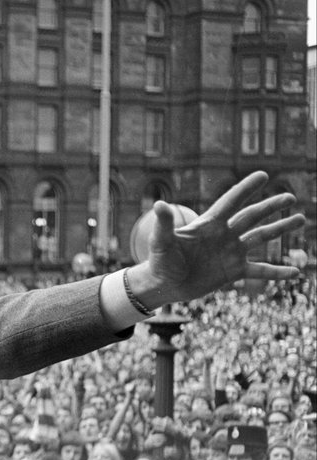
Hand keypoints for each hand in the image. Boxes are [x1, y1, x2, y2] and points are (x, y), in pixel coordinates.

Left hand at [125, 172, 303, 308]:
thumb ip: (164, 224)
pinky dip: (277, 272)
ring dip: (280, 229)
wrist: (163, 285)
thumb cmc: (160, 261)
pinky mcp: (233, 271)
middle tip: (290, 197)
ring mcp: (231, 252)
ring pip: (261, 238)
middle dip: (271, 207)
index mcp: (209, 224)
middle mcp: (224, 235)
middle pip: (251, 217)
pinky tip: (295, 272)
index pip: (230, 202)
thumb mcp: (162, 242)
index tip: (263, 175)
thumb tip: (159, 204)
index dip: (245, 189)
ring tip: (300, 219)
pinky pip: (260, 271)